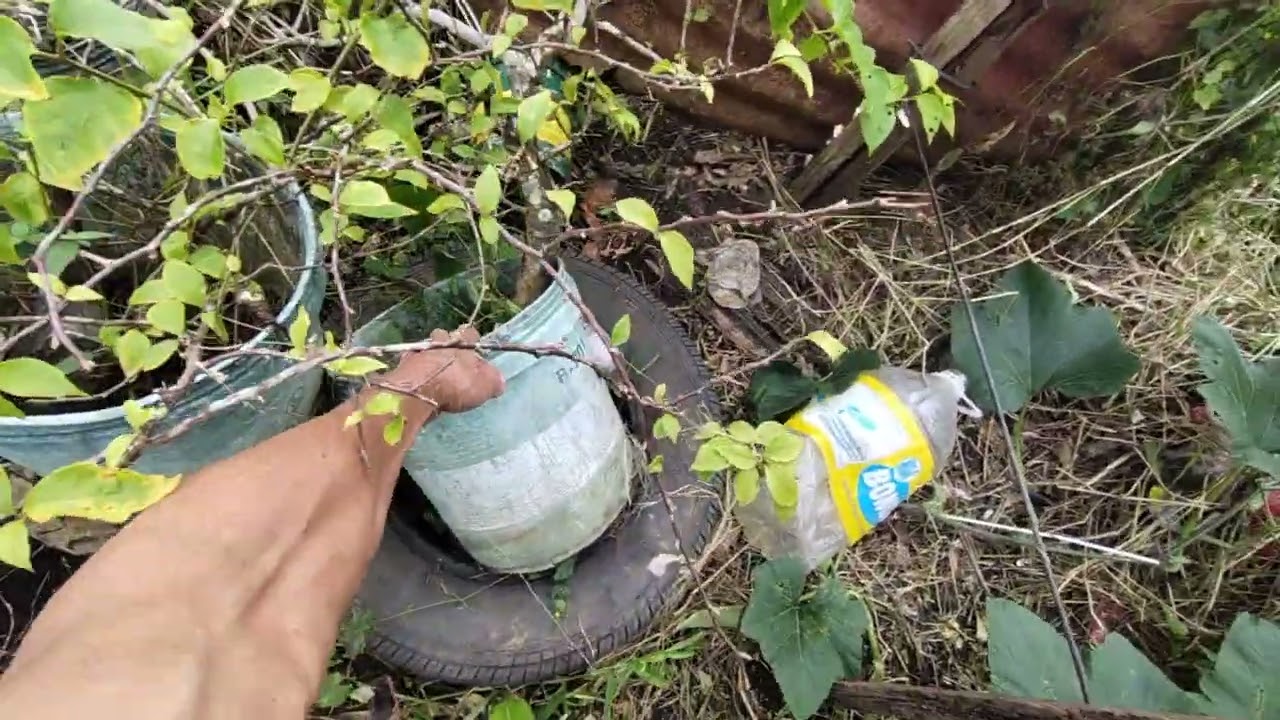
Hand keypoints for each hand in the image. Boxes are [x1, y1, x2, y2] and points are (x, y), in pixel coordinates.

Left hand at [384, 326, 504, 413]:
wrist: (419, 390)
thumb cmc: (457, 384)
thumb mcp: (486, 385)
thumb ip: (493, 381)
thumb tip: (498, 381)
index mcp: (463, 341)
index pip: (471, 333)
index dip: (473, 341)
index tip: (474, 351)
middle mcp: (441, 341)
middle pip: (444, 336)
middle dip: (447, 345)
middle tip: (452, 360)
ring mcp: (420, 351)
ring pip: (427, 349)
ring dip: (430, 357)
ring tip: (435, 372)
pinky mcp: (403, 365)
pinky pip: (411, 364)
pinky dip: (415, 370)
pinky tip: (419, 380)